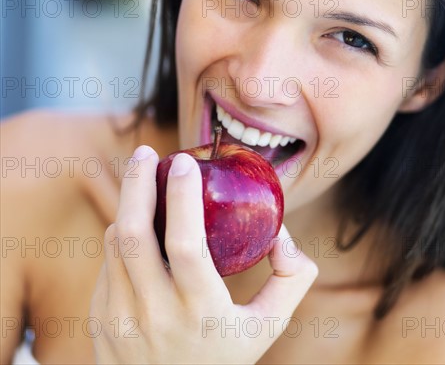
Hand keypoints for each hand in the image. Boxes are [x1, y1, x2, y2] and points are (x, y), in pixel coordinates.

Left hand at [90, 145, 317, 363]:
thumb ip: (291, 279)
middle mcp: (154, 315)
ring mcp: (119, 320)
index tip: (185, 162)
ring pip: (114, 244)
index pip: (185, 244)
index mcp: (200, 313)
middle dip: (137, 183)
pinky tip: (139, 224)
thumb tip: (282, 234)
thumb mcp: (269, 326)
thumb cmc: (224, 359)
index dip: (183, 196)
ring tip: (143, 179)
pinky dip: (123, 235)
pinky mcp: (100, 320)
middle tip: (147, 153)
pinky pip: (108, 263)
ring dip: (128, 204)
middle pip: (133, 234)